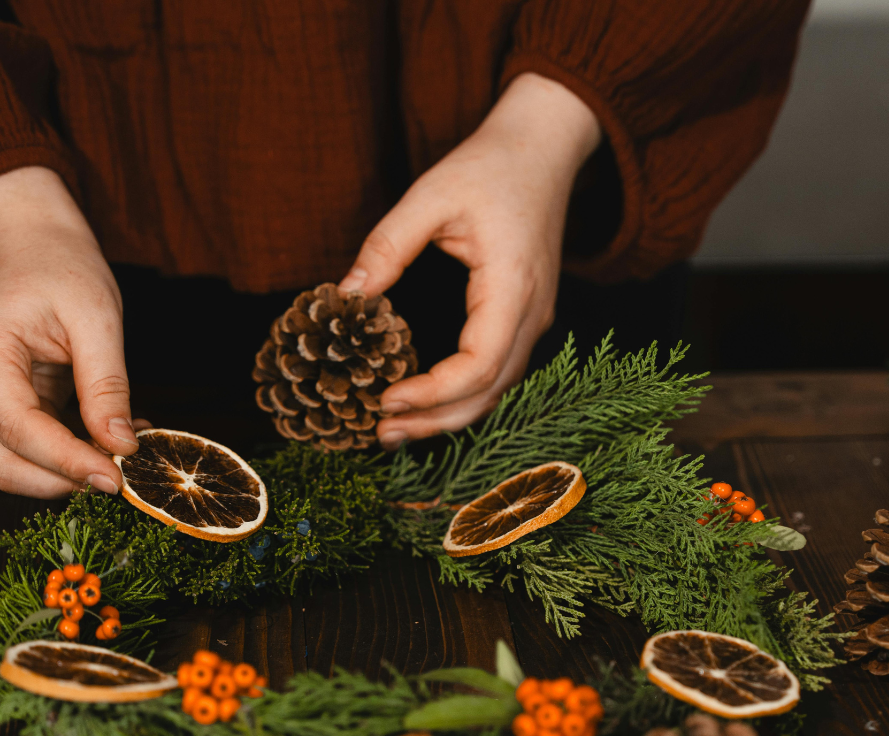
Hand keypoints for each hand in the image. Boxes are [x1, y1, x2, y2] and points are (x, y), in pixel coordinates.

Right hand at [0, 166, 142, 496]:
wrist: (35, 250)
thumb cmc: (62, 271)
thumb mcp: (97, 318)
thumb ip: (106, 385)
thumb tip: (120, 446)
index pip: (18, 430)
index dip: (67, 462)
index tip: (115, 477)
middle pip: (2, 464)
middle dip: (61, 481)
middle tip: (120, 477)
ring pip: (10, 468)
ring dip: (65, 475)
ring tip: (120, 452)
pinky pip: (27, 453)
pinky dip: (67, 459)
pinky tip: (110, 440)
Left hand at [338, 72, 600, 447]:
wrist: (543, 147)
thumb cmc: (491, 165)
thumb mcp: (430, 195)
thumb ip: (387, 245)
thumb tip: (345, 295)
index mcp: (513, 287)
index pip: (479, 364)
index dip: (433, 393)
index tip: (386, 398)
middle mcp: (532, 314)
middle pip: (491, 392)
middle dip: (437, 421)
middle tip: (381, 434)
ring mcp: (535, 320)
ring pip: (498, 390)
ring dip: (449, 415)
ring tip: (397, 428)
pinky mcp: (526, 319)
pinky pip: (498, 373)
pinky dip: (463, 396)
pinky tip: (426, 402)